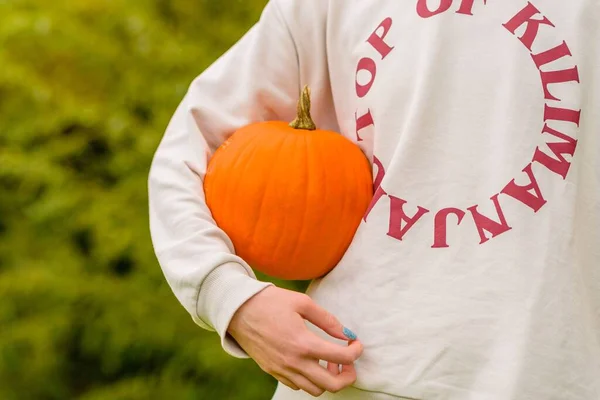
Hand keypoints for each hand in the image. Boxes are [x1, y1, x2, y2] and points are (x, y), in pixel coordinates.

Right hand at [227, 286, 362, 396]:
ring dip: (328, 379)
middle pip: (332, 385)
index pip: (342, 358)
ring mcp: (282, 370)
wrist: (237, 310)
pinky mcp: (273, 372)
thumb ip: (327, 319)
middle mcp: (294, 362)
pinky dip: (310, 379)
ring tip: (328, 361)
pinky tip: (310, 362)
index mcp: (303, 343)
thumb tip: (346, 333)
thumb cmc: (270, 302)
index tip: (356, 343)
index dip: (356, 351)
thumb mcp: (301, 302)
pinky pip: (298, 386)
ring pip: (315, 390)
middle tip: (348, 360)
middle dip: (348, 375)